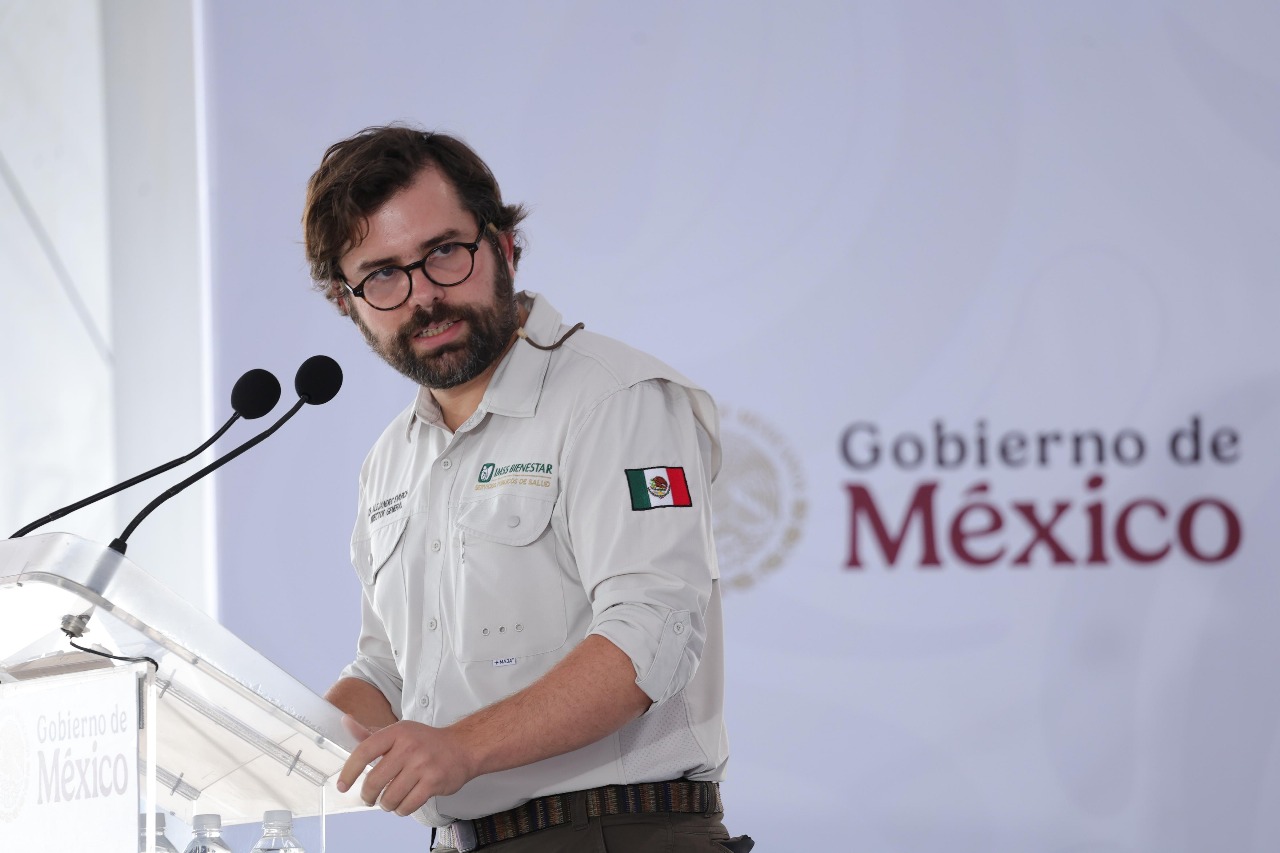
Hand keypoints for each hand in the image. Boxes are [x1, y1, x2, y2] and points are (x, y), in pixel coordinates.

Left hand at [335, 715, 476, 815]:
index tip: (342, 785)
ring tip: (390, 800)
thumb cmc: (426, 742)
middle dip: (368, 795)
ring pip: (390, 797)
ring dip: (386, 804)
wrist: (463, 747)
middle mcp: (409, 746)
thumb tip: (346, 722)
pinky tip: (403, 803)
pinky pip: (407, 805)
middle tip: (369, 798)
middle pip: (375, 780)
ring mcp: (422, 765)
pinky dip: (401, 809)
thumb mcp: (399, 732)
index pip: (364, 751)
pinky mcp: (433, 782)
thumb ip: (370, 733)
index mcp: (397, 732)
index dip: (349, 770)